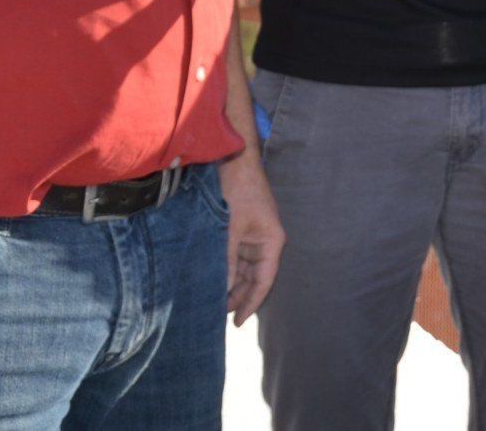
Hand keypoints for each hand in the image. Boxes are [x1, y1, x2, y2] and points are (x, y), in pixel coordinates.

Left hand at [218, 151, 285, 325]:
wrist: (232, 161)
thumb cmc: (237, 192)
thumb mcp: (230, 230)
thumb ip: (227, 261)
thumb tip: (223, 290)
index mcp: (272, 242)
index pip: (264, 281)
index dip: (251, 304)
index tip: (238, 324)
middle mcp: (265, 242)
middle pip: (254, 278)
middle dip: (239, 297)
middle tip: (219, 318)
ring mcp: (253, 236)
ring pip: (243, 269)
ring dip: (231, 285)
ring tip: (214, 304)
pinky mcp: (240, 230)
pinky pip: (235, 257)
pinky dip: (226, 269)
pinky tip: (213, 280)